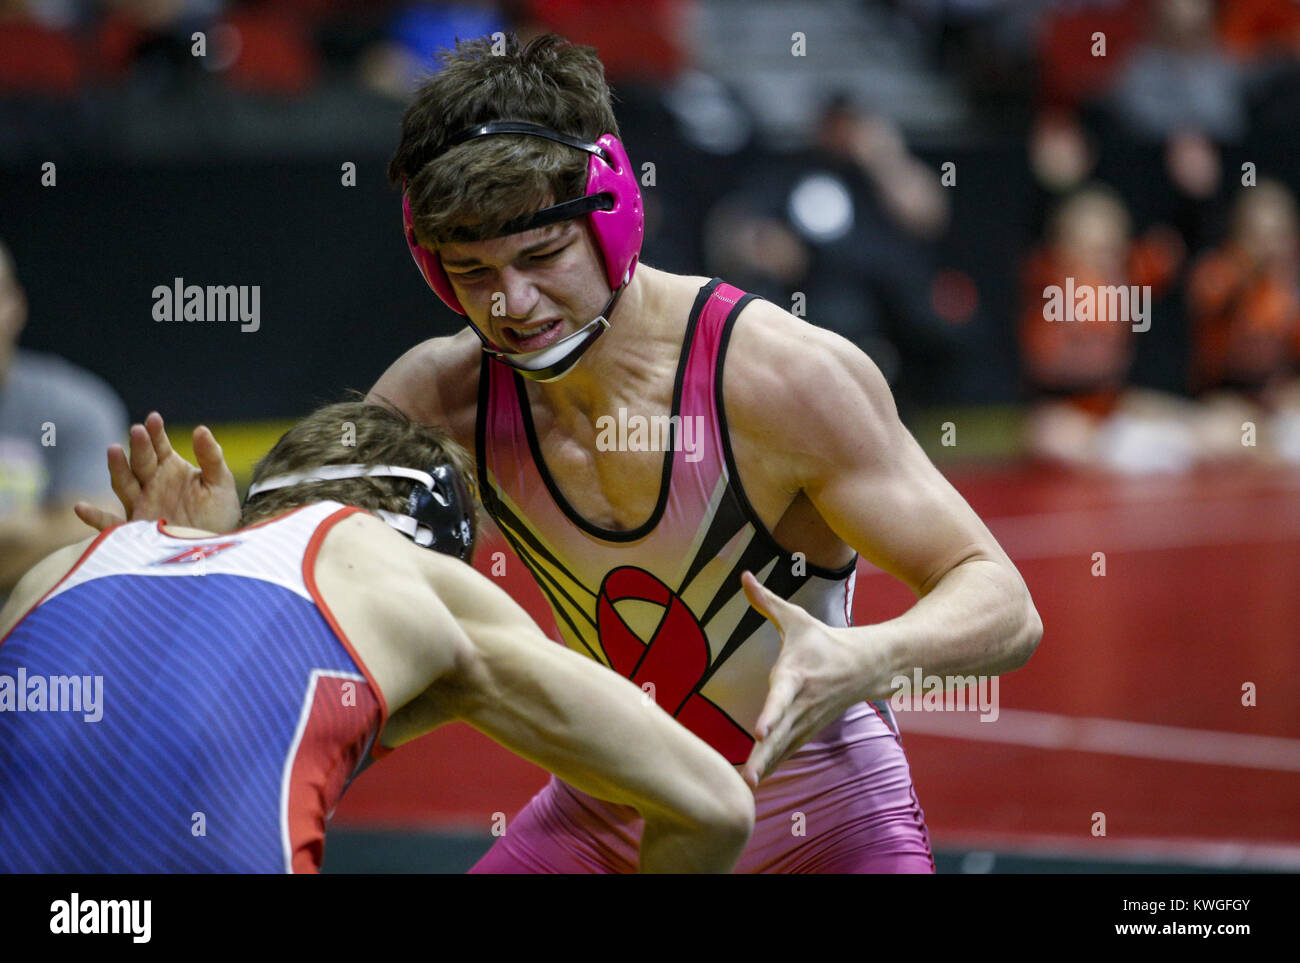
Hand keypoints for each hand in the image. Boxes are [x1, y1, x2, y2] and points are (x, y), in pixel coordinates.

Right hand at [74, 412, 241, 533]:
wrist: (216, 550)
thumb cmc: (220, 515)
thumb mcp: (220, 484)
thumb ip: (211, 458)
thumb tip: (201, 429)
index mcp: (170, 469)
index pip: (159, 446)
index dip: (155, 433)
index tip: (154, 418)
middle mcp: (151, 484)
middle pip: (141, 462)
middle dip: (139, 446)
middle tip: (137, 430)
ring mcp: (141, 506)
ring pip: (124, 484)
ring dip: (118, 468)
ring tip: (114, 450)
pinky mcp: (134, 531)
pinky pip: (110, 524)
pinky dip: (94, 518)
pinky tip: (80, 508)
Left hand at [739, 570, 876, 788]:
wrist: (866, 666)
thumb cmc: (824, 641)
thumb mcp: (796, 618)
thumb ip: (766, 601)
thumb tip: (743, 575)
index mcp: (797, 676)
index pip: (782, 697)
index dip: (772, 713)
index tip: (760, 730)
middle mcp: (802, 703)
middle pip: (781, 733)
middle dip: (763, 755)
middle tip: (746, 778)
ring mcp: (807, 721)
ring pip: (783, 748)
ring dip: (765, 767)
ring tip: (745, 787)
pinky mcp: (807, 731)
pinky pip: (787, 752)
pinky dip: (773, 766)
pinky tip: (754, 783)